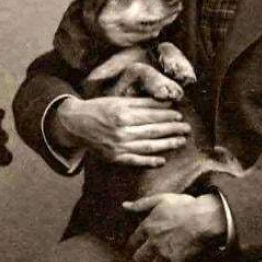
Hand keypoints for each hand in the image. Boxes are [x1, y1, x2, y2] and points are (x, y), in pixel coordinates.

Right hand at [52, 97, 190, 166]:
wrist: (75, 124)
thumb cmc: (98, 109)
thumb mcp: (117, 100)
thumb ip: (141, 103)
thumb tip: (164, 103)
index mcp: (122, 113)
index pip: (151, 115)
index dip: (167, 115)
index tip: (179, 115)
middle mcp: (120, 130)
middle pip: (152, 130)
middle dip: (172, 129)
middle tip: (186, 128)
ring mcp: (117, 146)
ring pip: (147, 146)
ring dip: (166, 144)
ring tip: (180, 141)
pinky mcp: (114, 157)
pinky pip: (135, 161)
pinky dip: (149, 161)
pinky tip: (162, 160)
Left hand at [124, 193, 225, 261]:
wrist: (206, 219)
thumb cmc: (186, 206)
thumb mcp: (162, 199)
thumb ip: (142, 204)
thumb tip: (124, 205)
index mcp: (148, 226)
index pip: (133, 242)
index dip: (132, 246)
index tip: (135, 248)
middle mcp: (153, 242)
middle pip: (139, 258)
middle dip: (140, 259)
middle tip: (144, 259)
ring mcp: (164, 253)